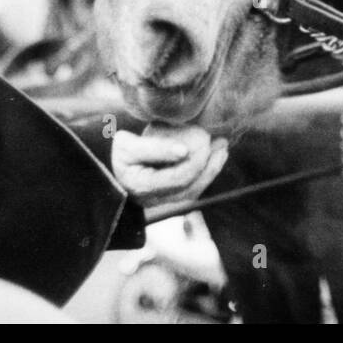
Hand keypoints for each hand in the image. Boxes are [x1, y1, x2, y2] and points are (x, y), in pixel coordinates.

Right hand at [111, 123, 228, 207]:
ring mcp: (165, 204)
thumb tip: (183, 150)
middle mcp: (155, 201)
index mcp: (143, 187)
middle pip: (190, 184)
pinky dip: (208, 173)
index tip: (204, 137)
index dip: (195, 160)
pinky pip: (195, 189)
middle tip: (219, 140)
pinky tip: (217, 157)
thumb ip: (155, 147)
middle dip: (207, 162)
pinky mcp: (174, 202)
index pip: (178, 176)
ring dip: (213, 168)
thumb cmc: (123, 155)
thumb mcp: (127, 145)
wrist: (120, 172)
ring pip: (196, 189)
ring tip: (222, 146)